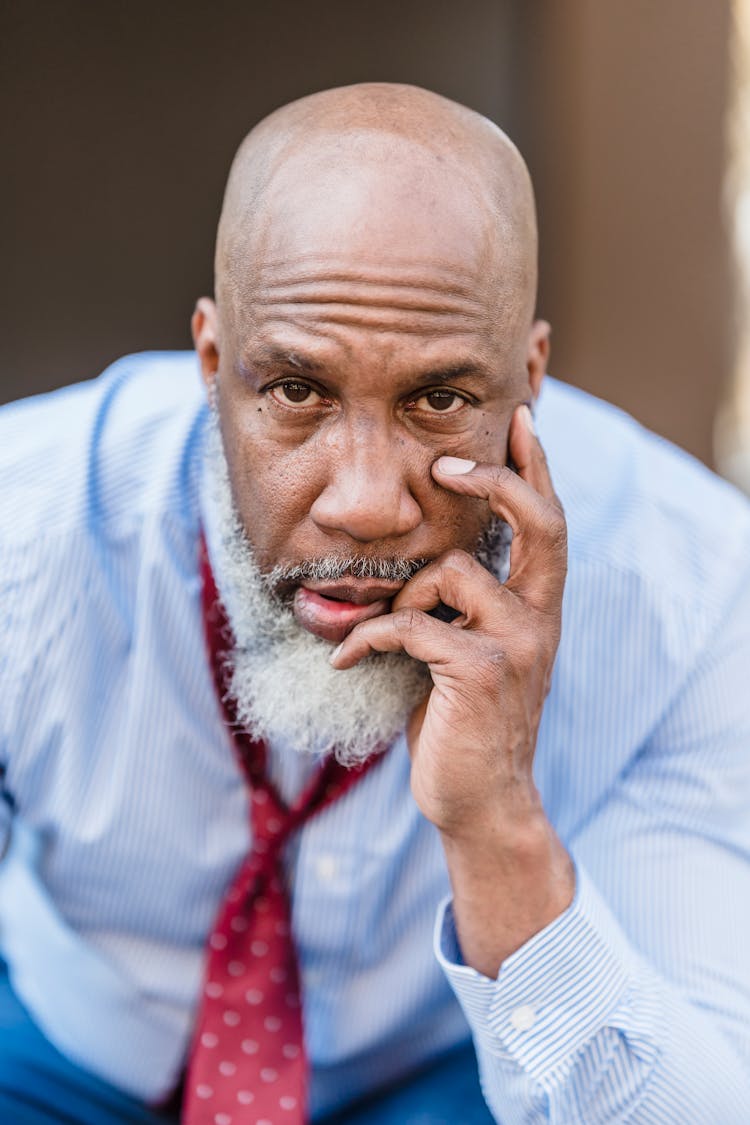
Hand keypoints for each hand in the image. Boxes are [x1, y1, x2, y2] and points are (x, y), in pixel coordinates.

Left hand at [330, 403, 572, 971]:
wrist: (479, 801)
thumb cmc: (463, 721)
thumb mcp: (468, 652)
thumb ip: (461, 607)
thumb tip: (421, 562)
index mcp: (537, 607)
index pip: (548, 523)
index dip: (536, 469)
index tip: (522, 419)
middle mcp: (540, 618)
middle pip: (539, 522)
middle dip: (496, 480)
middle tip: (446, 466)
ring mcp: (518, 644)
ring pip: (451, 570)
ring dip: (400, 594)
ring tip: (377, 635)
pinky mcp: (481, 672)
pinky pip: (410, 625)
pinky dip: (367, 639)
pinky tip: (347, 662)